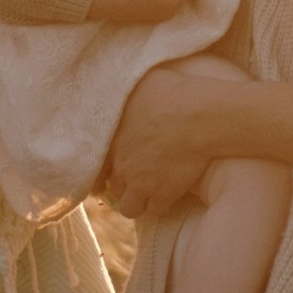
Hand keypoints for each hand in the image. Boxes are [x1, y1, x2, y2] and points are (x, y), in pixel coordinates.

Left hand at [104, 58, 240, 217]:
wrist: (197, 116)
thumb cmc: (171, 92)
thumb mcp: (141, 82)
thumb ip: (127, 90)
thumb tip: (122, 82)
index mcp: (112, 140)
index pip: (95, 167)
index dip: (100, 175)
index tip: (104, 179)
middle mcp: (122, 165)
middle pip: (114, 188)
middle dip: (124, 186)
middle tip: (138, 179)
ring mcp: (141, 183)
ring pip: (130, 208)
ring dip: (139, 201)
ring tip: (151, 192)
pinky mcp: (163, 194)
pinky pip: (157, 210)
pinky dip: (163, 204)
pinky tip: (171, 194)